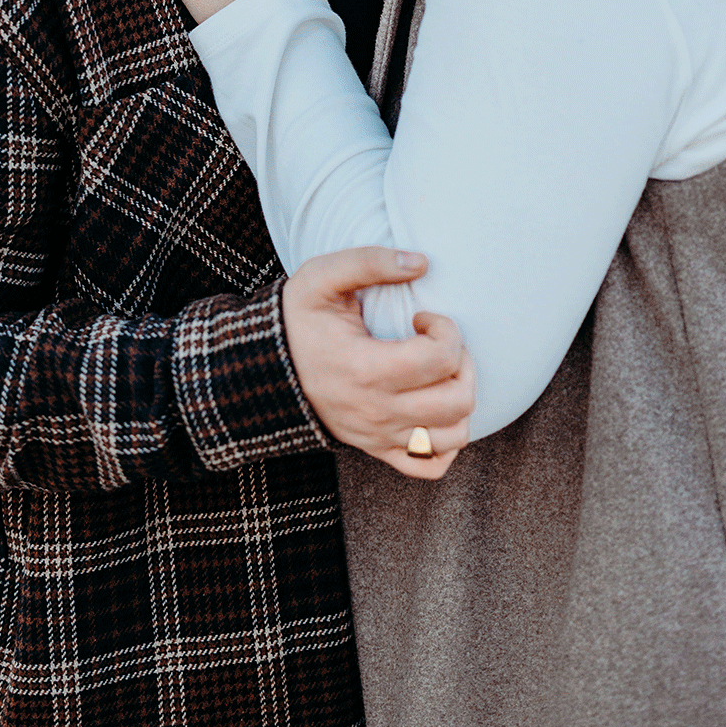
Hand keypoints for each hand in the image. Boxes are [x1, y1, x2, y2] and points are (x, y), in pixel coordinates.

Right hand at [282, 247, 474, 479]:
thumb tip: (422, 262)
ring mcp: (379, 436)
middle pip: (457, 401)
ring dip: (460, 400)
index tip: (421, 316)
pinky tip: (433, 407)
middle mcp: (376, 411)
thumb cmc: (298, 319)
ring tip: (438, 373)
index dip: (445, 329)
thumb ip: (370, 261)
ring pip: (453, 437)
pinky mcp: (378, 449)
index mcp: (365, 369)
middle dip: (462, 363)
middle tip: (437, 342)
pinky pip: (430, 465)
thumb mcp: (322, 277)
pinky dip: (446, 440)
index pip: (441, 359)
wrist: (263, 368)